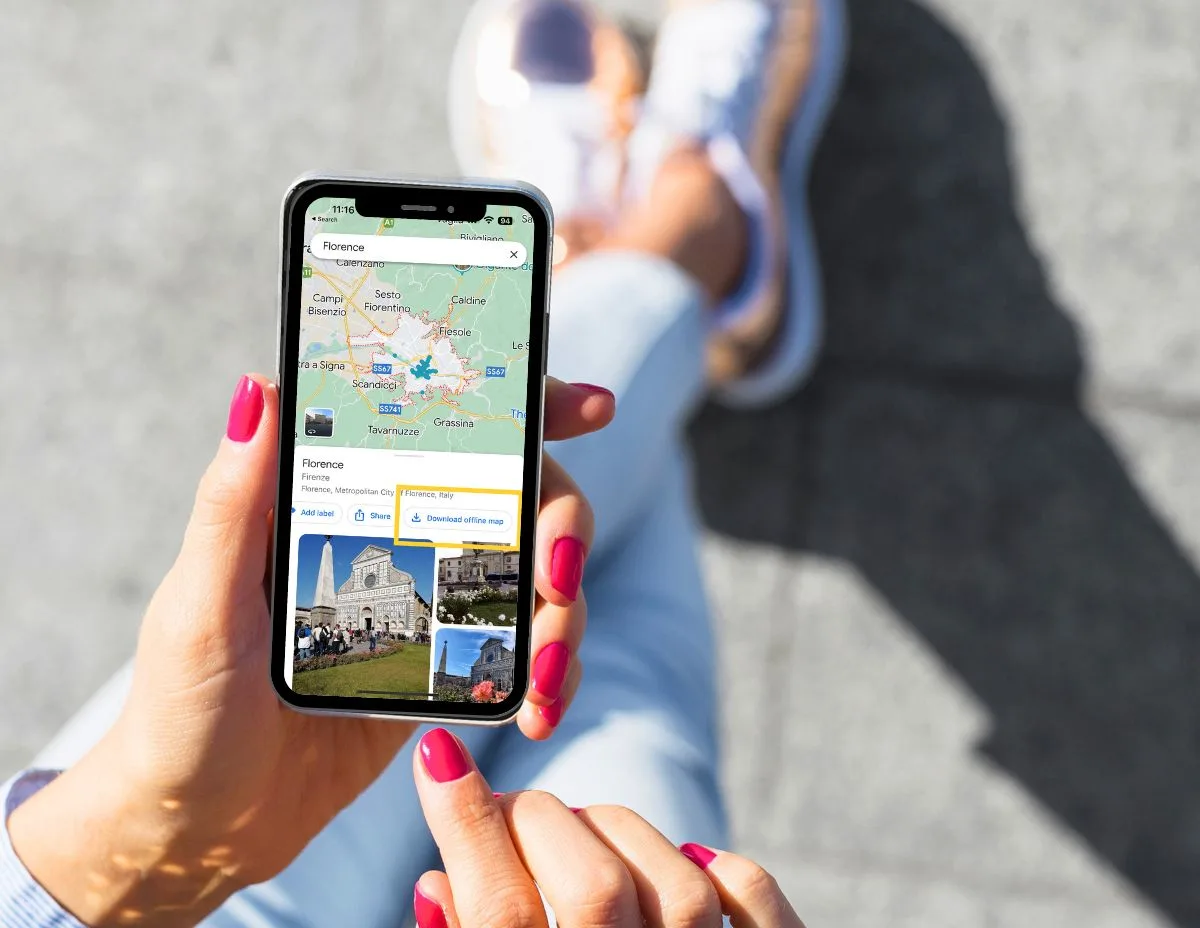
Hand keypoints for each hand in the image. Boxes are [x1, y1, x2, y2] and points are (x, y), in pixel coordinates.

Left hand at [8, 373, 612, 926]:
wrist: (202, 826)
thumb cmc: (180, 710)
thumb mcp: (200, 606)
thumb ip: (232, 503)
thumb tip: (258, 388)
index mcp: (337, 502)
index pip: (439, 428)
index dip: (521, 406)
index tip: (588, 407)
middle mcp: (393, 538)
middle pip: (518, 497)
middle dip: (563, 531)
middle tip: (559, 580)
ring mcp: (426, 603)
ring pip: (533, 576)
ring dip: (566, 617)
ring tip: (546, 679)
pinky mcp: (442, 667)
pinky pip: (521, 651)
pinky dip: (549, 674)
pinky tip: (538, 708)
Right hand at [411, 729, 805, 927]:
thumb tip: (436, 885)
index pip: (496, 911)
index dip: (461, 819)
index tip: (437, 753)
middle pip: (589, 884)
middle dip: (533, 823)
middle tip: (506, 817)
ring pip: (675, 881)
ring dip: (613, 832)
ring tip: (577, 836)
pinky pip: (760, 910)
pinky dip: (728, 873)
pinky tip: (688, 860)